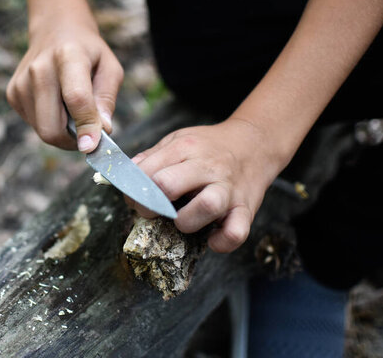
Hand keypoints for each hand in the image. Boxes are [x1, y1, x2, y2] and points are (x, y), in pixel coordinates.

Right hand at [6, 18, 123, 152]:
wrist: (55, 30)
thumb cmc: (88, 52)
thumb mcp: (109, 68)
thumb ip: (107, 99)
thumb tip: (102, 131)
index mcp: (68, 56)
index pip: (76, 99)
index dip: (85, 126)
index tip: (91, 147)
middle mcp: (38, 69)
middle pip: (51, 126)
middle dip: (72, 140)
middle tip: (88, 133)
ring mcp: (21, 83)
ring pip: (43, 130)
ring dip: (63, 131)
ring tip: (72, 108)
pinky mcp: (13, 94)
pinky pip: (34, 124)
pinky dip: (50, 122)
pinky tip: (56, 102)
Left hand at [128, 118, 282, 252]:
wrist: (255, 143)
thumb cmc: (209, 147)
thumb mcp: (178, 140)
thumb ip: (152, 157)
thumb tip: (128, 175)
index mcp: (185, 148)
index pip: (148, 171)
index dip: (134, 190)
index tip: (135, 198)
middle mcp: (207, 167)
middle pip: (169, 184)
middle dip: (151, 205)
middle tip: (152, 211)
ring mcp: (228, 188)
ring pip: (207, 205)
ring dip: (186, 220)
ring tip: (181, 221)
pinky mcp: (246, 209)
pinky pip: (236, 232)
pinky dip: (221, 242)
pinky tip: (211, 238)